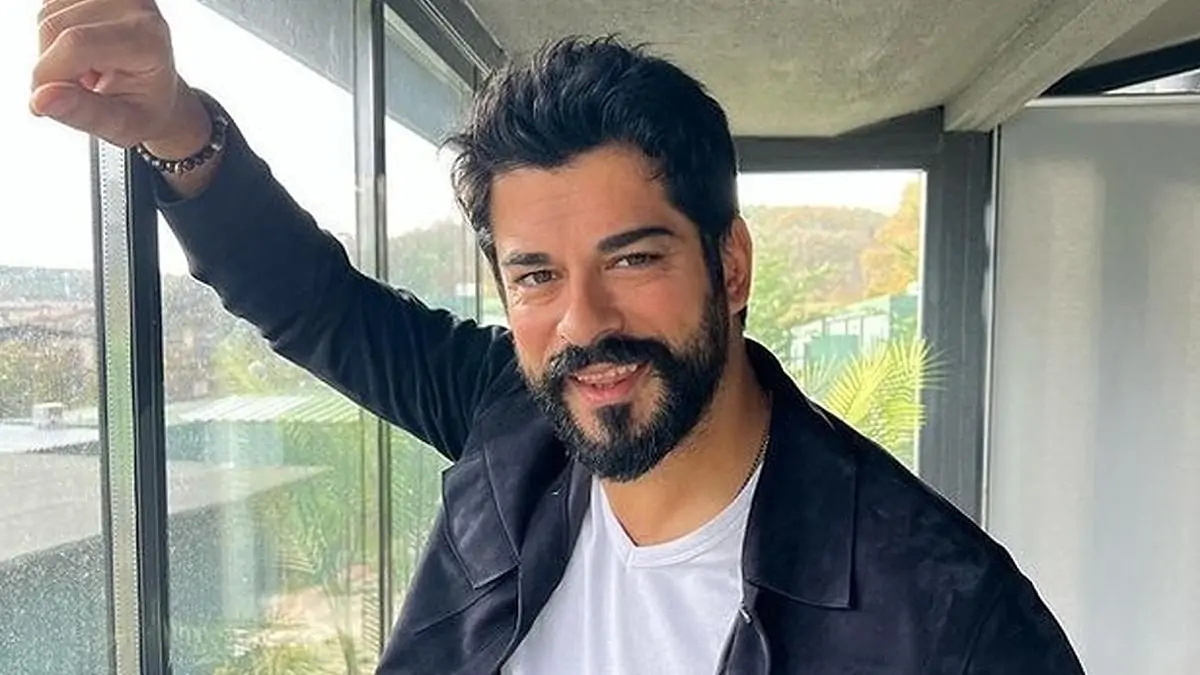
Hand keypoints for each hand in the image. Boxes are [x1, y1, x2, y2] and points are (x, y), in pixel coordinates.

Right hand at [31, 0, 205, 151]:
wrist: (157, 87)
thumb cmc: (145, 106)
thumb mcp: (123, 125)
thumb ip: (83, 114)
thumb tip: (42, 99)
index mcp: (148, 39)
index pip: (76, 44)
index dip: (48, 75)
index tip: (43, 103)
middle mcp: (134, 3)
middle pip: (53, 27)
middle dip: (51, 66)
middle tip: (79, 88)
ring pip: (45, 17)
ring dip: (52, 52)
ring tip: (86, 68)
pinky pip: (47, 8)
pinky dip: (54, 35)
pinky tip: (81, 50)